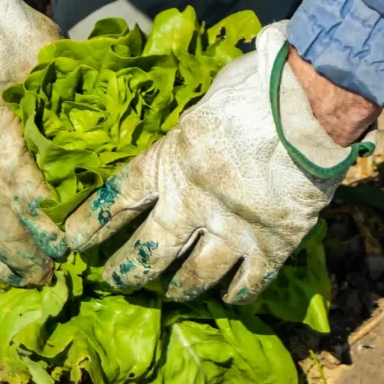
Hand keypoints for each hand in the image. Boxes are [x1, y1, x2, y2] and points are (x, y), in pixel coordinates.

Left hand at [65, 22, 375, 303]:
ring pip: (193, 277)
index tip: (71, 241)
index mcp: (171, 161)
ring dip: (178, 289)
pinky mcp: (273, 246)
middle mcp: (192, 203)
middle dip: (125, 271)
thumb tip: (184, 139)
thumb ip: (190, 131)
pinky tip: (229, 297)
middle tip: (112, 281)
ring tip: (170, 295)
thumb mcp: (206, 101)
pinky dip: (236, 293)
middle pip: (148, 251)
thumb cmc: (257, 86)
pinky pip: (248, 284)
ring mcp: (232, 229)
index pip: (119, 197)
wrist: (311, 103)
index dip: (92, 222)